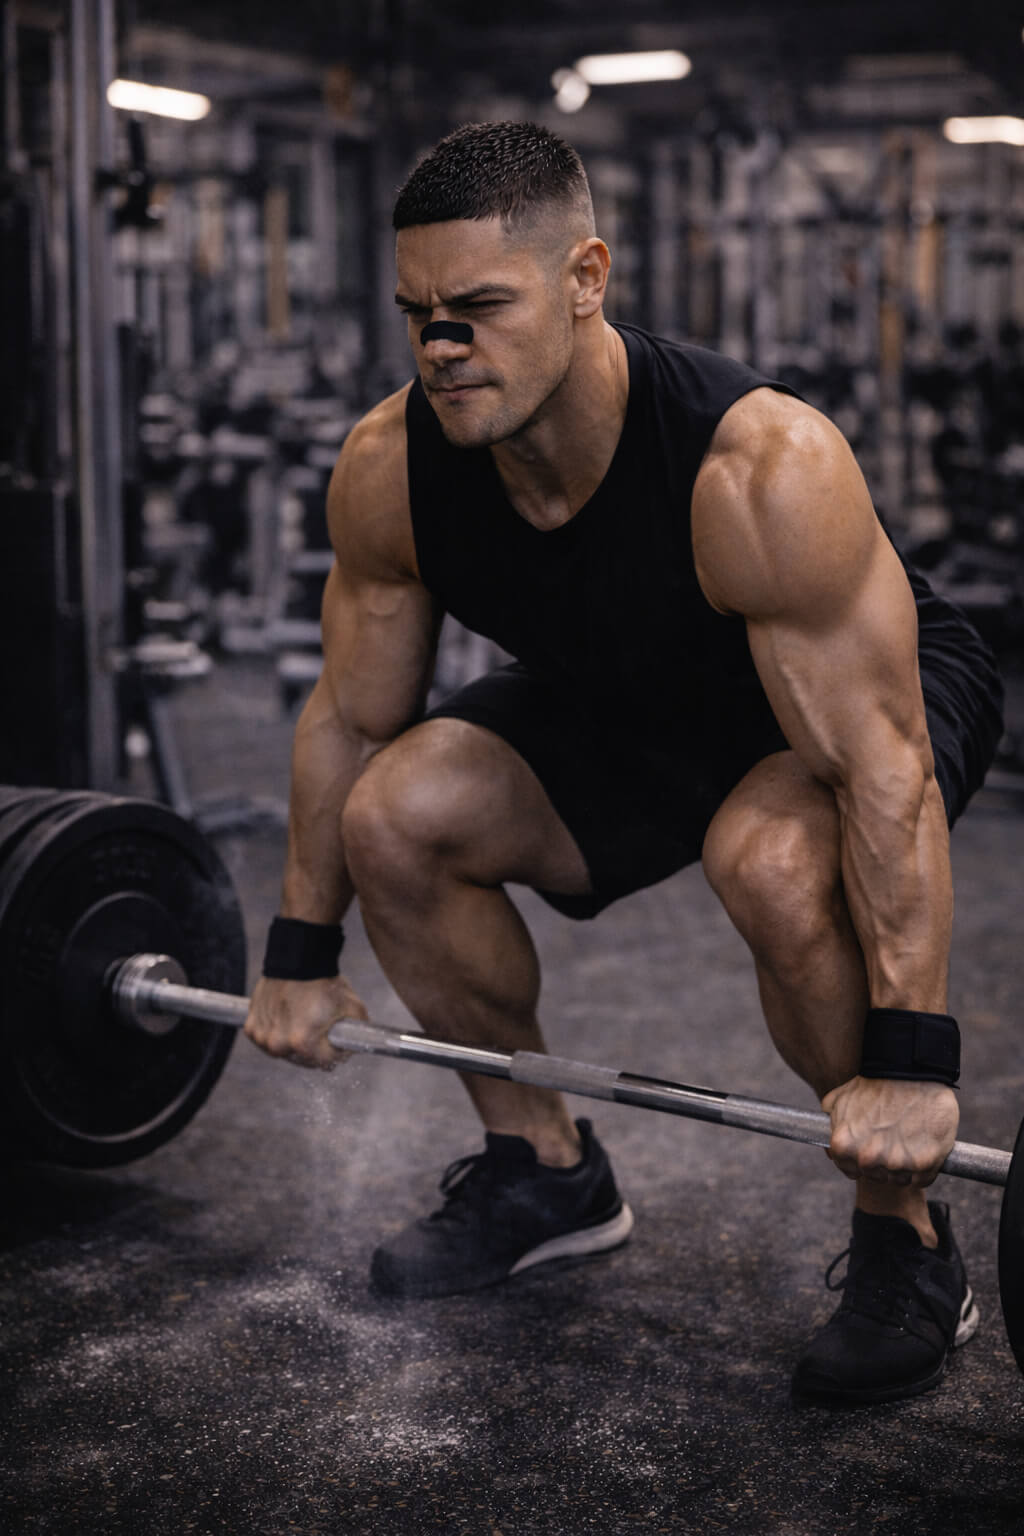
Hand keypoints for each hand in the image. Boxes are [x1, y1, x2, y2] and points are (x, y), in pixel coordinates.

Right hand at [244, 973, 368, 1070]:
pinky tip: (287, 1017)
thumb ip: (359, 1035)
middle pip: (304, 1060)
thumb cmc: (324, 983)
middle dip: (316, 1049)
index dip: (338, 1051)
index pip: (326, 1062)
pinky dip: (277, 1032)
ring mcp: (262, 1037)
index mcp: (303, 1043)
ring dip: (294, 1042)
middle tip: (322, 1028)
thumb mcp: (353, 1009)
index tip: (339, 1038)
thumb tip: (356, 1047)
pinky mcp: (251, 1028)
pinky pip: (267, 1039)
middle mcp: (279, 1044)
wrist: (296, 960)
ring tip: (304, 1021)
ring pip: (285, 1051)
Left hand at [821, 1075, 958, 1186]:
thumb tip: (827, 1127)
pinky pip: (923, 1179)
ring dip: (905, 1167)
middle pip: (877, 1176)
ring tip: (910, 1140)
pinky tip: (924, 1147)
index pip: (851, 1171)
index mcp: (844, 1146)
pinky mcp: (925, 1163)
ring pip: (901, 1179)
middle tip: (893, 1140)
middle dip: (884, 1163)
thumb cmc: (876, 1082)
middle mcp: (868, 1159)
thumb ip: (833, 1118)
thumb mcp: (842, 1097)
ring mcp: (897, 1163)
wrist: (911, 1071)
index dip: (862, 1161)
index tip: (872, 1150)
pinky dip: (925, 1169)